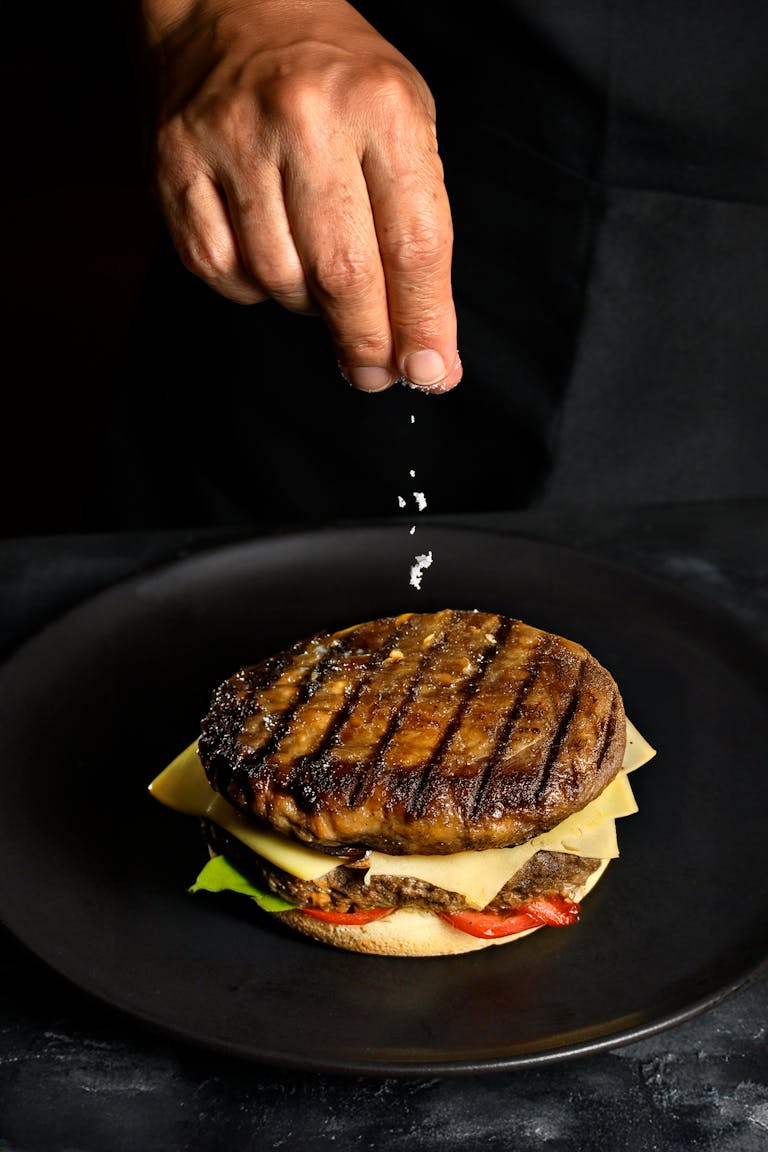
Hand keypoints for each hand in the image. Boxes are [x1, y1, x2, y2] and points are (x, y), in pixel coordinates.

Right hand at [142, 0, 460, 392]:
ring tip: (318, 282)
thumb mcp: (402, 121)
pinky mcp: (175, 164)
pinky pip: (220, 269)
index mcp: (380, 105)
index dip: (423, 320)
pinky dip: (250, 286)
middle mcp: (304, 119)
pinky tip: (267, 259)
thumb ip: (419, 230)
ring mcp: (231, 141)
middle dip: (366, 340)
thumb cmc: (332, 76)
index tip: (429, 371)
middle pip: (344, 273)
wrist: (227, 4)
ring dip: (307, 305)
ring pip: (278, 280)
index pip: (414, 241)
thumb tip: (426, 347)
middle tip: (375, 372)